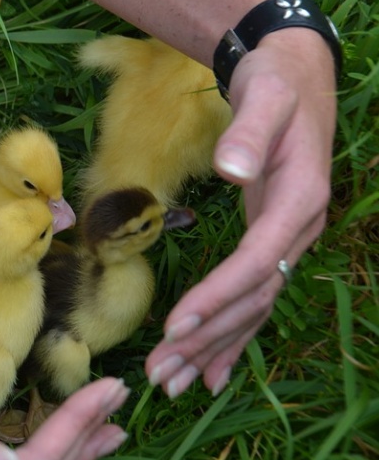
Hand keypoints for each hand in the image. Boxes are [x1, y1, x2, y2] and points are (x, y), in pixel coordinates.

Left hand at [146, 27, 336, 397]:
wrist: (294, 77)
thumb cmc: (275, 84)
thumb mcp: (265, 94)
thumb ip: (251, 130)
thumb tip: (232, 169)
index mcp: (299, 199)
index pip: (257, 261)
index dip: (218, 296)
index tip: (174, 327)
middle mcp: (299, 229)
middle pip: (252, 297)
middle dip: (206, 337)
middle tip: (161, 373)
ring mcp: (289, 240)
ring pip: (253, 306)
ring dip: (213, 348)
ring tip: (173, 383)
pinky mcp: (273, 242)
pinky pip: (255, 298)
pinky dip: (233, 336)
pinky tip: (211, 371)